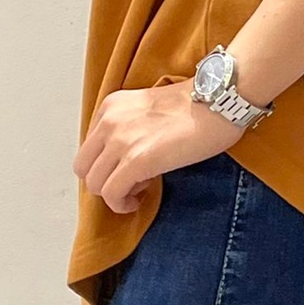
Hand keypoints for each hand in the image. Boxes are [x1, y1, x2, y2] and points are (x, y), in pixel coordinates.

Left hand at [74, 79, 243, 213]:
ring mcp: (121, 141)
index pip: (88, 148)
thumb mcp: (149, 107)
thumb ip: (130, 127)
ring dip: (114, 195)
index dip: (105, 165)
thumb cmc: (198, 106)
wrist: (219, 100)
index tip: (126, 170)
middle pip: (83, 167)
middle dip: (103, 182)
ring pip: (94, 184)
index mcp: (111, 106)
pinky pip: (111, 194)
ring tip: (137, 191)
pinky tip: (138, 200)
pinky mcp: (137, 161)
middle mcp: (110, 121)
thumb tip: (126, 158)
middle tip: (127, 185)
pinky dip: (121, 204)